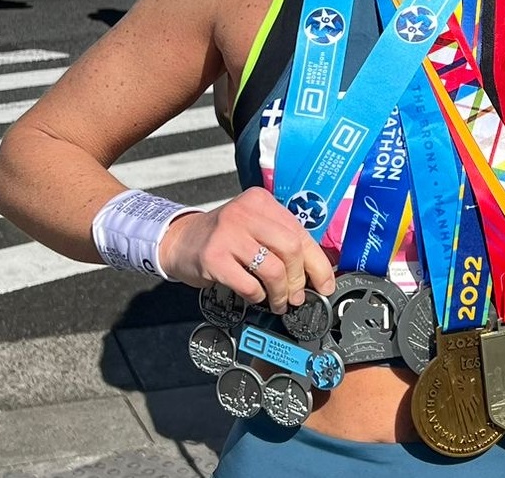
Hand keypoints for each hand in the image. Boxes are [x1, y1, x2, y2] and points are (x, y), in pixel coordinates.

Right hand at [158, 186, 336, 313]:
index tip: (324, 283)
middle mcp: (246, 212)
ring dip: (280, 293)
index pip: (300, 233)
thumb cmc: (224, 238)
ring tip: (278, 301)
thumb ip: (281, 242)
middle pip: (291, 249)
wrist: (180, 241)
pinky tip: (255, 295)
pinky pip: (249, 284)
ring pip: (273, 268)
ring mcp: (228, 233)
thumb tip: (315, 272)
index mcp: (262, 202)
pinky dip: (257, 295)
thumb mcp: (254, 228)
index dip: (317, 263)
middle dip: (298, 279)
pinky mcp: (214, 257)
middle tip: (296, 296)